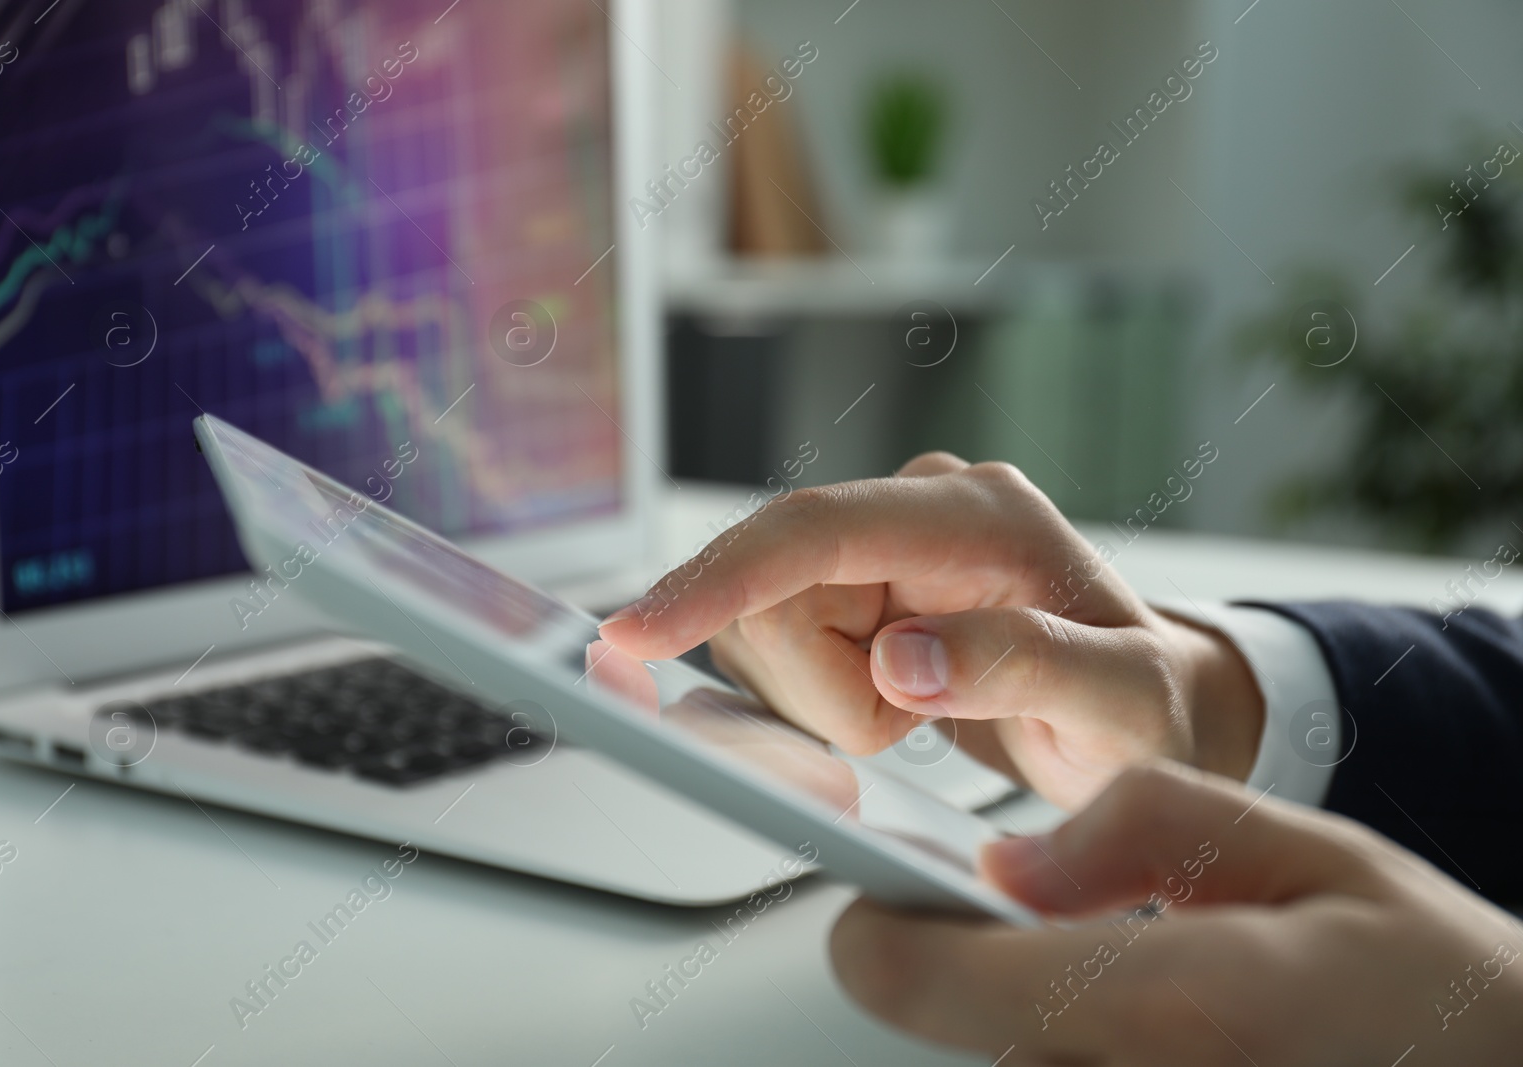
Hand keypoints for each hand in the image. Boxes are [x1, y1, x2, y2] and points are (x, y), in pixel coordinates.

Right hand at [598, 453, 1262, 809]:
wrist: (1141, 712)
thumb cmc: (1143, 708)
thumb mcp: (1121, 707)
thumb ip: (1024, 671)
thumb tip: (900, 661)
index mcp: (978, 515)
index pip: (816, 530)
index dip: (719, 579)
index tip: (634, 634)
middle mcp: (917, 507)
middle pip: (771, 593)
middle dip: (815, 690)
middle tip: (907, 731)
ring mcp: (878, 544)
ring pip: (759, 625)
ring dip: (815, 699)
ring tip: (911, 718)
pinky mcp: (848, 583)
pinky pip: (770, 642)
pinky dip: (809, 698)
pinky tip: (881, 705)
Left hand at [831, 763, 1522, 1065]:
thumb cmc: (1428, 981)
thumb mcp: (1309, 851)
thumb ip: (1143, 830)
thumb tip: (1002, 864)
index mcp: (1175, 1007)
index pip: (924, 982)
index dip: (882, 933)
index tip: (887, 901)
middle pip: (961, 1038)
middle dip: (972, 974)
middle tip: (1045, 932)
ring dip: (1028, 1020)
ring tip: (1115, 984)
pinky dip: (1071, 1050)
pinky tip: (1132, 1029)